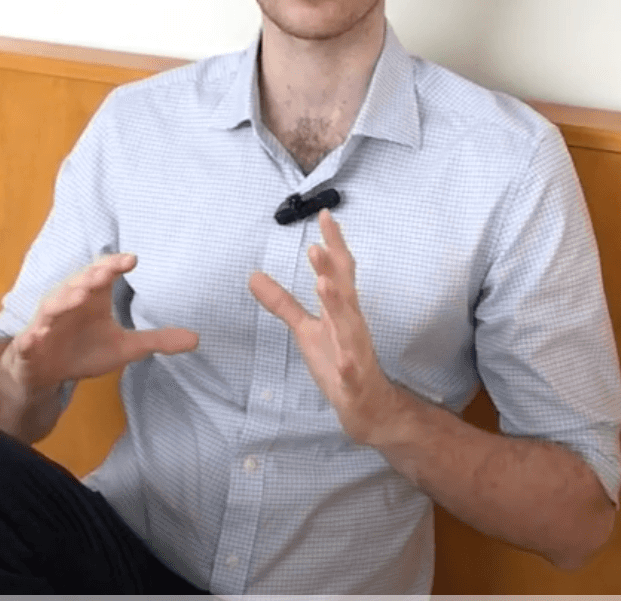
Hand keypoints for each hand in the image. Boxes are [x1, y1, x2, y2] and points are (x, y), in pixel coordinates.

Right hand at [4, 253, 198, 391]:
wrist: (47, 373)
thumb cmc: (85, 351)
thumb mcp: (125, 348)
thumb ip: (157, 341)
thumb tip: (197, 340)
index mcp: (92, 298)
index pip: (103, 274)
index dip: (115, 265)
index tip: (133, 260)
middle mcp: (69, 303)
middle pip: (79, 283)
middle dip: (92, 276)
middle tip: (106, 271)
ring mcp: (48, 322)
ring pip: (54, 305)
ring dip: (66, 299)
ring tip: (80, 295)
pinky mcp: (30, 343)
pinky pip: (31, 337)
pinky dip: (34, 334)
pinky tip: (40, 333)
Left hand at [249, 208, 404, 444]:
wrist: (367, 405)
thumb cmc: (338, 359)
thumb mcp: (305, 329)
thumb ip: (282, 302)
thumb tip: (253, 275)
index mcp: (341, 309)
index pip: (339, 270)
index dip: (333, 243)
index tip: (325, 214)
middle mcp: (351, 324)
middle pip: (343, 291)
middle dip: (330, 269)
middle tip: (315, 246)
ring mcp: (354, 352)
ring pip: (349, 326)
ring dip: (338, 305)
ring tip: (324, 285)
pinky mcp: (353, 380)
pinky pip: (351, 372)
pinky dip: (348, 366)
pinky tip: (343, 361)